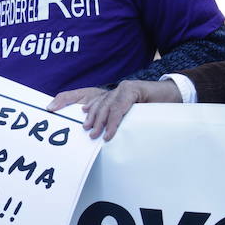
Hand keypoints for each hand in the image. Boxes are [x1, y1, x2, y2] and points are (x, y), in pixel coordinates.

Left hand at [48, 80, 181, 140]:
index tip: (51, 109)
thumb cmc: (149, 112)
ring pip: (106, 106)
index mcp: (106, 97)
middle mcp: (111, 91)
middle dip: (88, 119)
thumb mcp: (126, 119)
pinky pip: (120, 108)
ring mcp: (122, 88)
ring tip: (96, 136)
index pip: (79, 96)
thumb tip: (94, 136)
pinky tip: (110, 133)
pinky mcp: (133, 90)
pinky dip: (114, 122)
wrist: (173, 97)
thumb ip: (110, 122)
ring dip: (100, 122)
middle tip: (84, 133)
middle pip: (93, 103)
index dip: (65, 101)